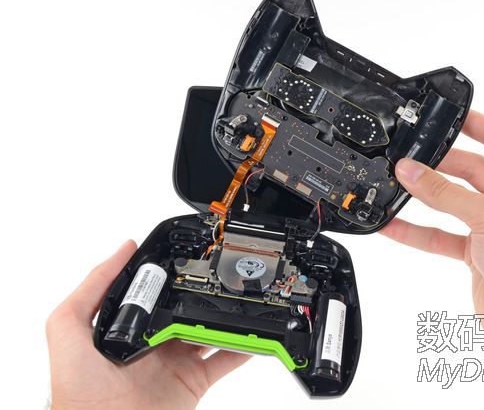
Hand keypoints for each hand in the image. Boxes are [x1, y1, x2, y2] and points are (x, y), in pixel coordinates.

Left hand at [46, 240, 249, 409]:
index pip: (155, 294)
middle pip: (187, 309)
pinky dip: (244, 348)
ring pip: (211, 331)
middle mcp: (155, 342)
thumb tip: (122, 250)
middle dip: (203, 293)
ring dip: (227, 316)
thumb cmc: (79, 395)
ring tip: (241, 298)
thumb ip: (91, 289)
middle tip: (221, 275)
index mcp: (130, 328)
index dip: (170, 276)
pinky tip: (255, 333)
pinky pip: (225, 361)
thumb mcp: (67, 332)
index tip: (187, 257)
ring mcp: (176, 362)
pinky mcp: (194, 383)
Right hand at [381, 110, 483, 407]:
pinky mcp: (476, 254)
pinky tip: (394, 225)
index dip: (478, 124)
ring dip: (425, 196)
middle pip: (472, 172)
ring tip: (397, 185)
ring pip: (453, 204)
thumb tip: (413, 172)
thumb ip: (447, 194)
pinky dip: (417, 231)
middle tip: (411, 157)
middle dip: (441, 165)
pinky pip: (441, 235)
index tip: (449, 115)